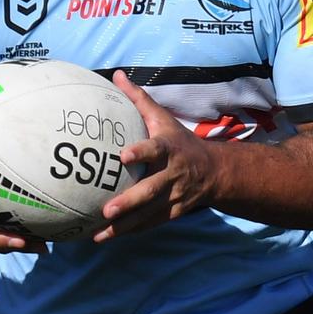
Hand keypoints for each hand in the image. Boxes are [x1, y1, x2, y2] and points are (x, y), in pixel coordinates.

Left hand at [93, 70, 216, 241]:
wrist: (214, 171)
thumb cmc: (179, 140)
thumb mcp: (163, 117)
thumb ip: (138, 99)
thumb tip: (116, 75)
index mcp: (169, 149)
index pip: (155, 150)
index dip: (140, 152)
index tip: (122, 157)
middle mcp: (172, 174)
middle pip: (151, 190)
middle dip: (130, 201)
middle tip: (106, 208)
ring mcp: (173, 197)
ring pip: (148, 213)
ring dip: (124, 224)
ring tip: (99, 233)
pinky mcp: (171, 213)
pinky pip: (149, 224)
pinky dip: (128, 232)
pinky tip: (104, 238)